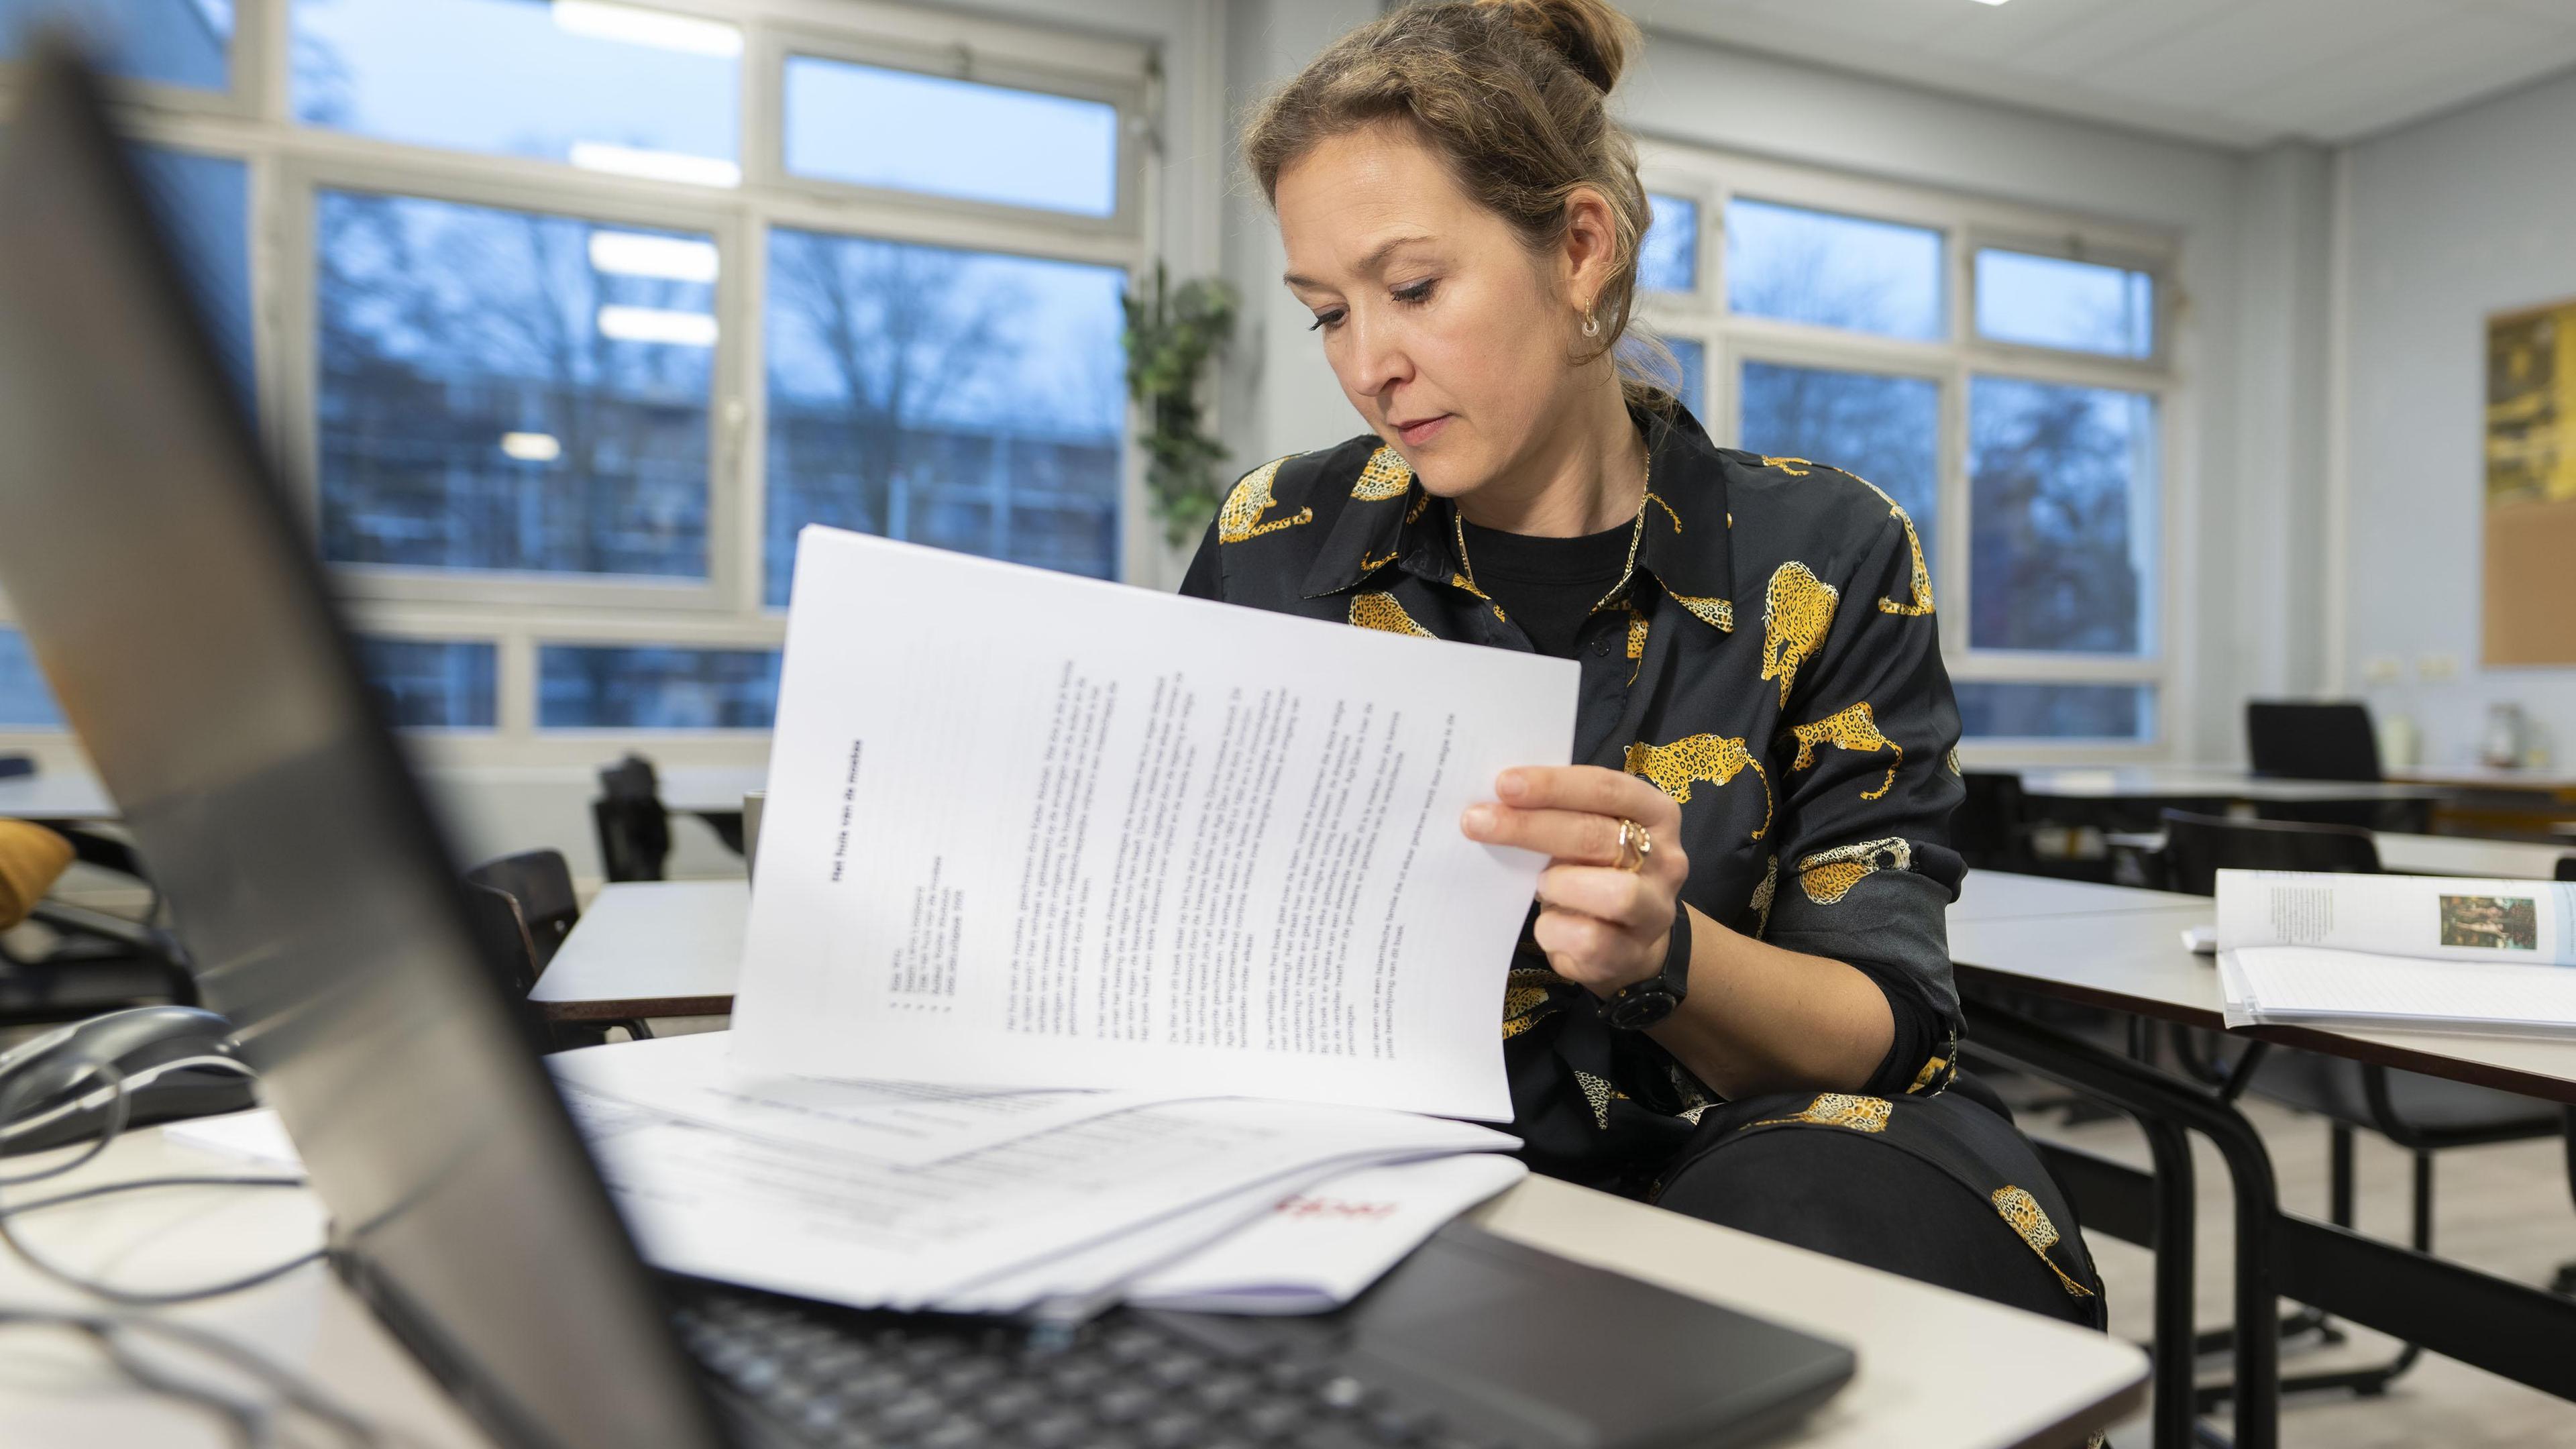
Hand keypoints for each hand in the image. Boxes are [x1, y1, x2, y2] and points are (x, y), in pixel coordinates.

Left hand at [1460, 765, 1689, 997]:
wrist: (1628, 943)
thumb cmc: (1596, 872)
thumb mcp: (1588, 833)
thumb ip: (1558, 813)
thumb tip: (1495, 800)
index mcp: (1655, 814)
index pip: (1607, 789)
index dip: (1553, 785)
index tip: (1503, 784)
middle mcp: (1665, 859)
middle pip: (1596, 835)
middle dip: (1530, 827)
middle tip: (1478, 822)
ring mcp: (1654, 909)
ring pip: (1611, 894)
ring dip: (1559, 885)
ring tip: (1540, 885)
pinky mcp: (1633, 953)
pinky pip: (1589, 940)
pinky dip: (1555, 930)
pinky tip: (1548, 924)